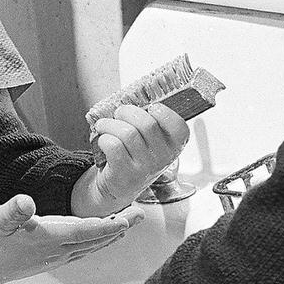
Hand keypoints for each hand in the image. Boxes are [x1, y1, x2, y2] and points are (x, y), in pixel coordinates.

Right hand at [0, 194, 142, 283]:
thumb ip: (13, 212)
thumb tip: (25, 201)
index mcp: (48, 239)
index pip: (85, 231)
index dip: (107, 225)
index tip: (127, 219)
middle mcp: (58, 251)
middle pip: (96, 239)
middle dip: (120, 226)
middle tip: (141, 212)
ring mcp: (59, 257)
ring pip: (93, 246)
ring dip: (113, 234)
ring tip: (131, 221)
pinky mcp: (56, 258)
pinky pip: (85, 249)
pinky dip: (100, 240)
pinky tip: (108, 235)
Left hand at [71, 102, 189, 215]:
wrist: (120, 186)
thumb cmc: (135, 156)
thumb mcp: (151, 142)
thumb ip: (151, 122)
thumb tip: (136, 97)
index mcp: (174, 146)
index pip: (179, 127)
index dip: (164, 113)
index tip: (151, 108)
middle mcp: (163, 158)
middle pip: (147, 123)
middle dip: (127, 112)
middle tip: (119, 113)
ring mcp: (145, 168)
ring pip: (127, 133)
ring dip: (110, 124)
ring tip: (105, 125)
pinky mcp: (125, 174)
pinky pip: (113, 146)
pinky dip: (104, 138)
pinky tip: (104, 140)